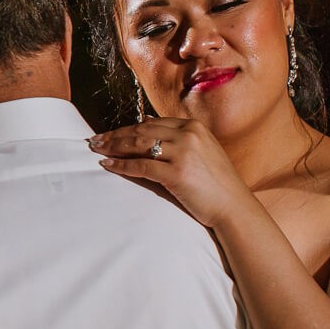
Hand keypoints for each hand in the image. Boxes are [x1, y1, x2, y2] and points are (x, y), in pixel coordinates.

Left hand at [87, 117, 254, 228]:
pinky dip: (122, 165)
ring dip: (114, 147)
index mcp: (194, 127)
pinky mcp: (177, 173)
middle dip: (115, 135)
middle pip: (142, 131)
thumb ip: (177, 136)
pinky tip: (108, 165)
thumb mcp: (201, 150)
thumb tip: (145, 122)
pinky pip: (141, 166)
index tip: (110, 133)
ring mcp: (183, 153)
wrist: (234, 206)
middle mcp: (189, 135)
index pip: (152, 123)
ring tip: (97, 150)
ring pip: (138, 145)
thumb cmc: (217, 183)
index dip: (128, 127)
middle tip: (95, 140)